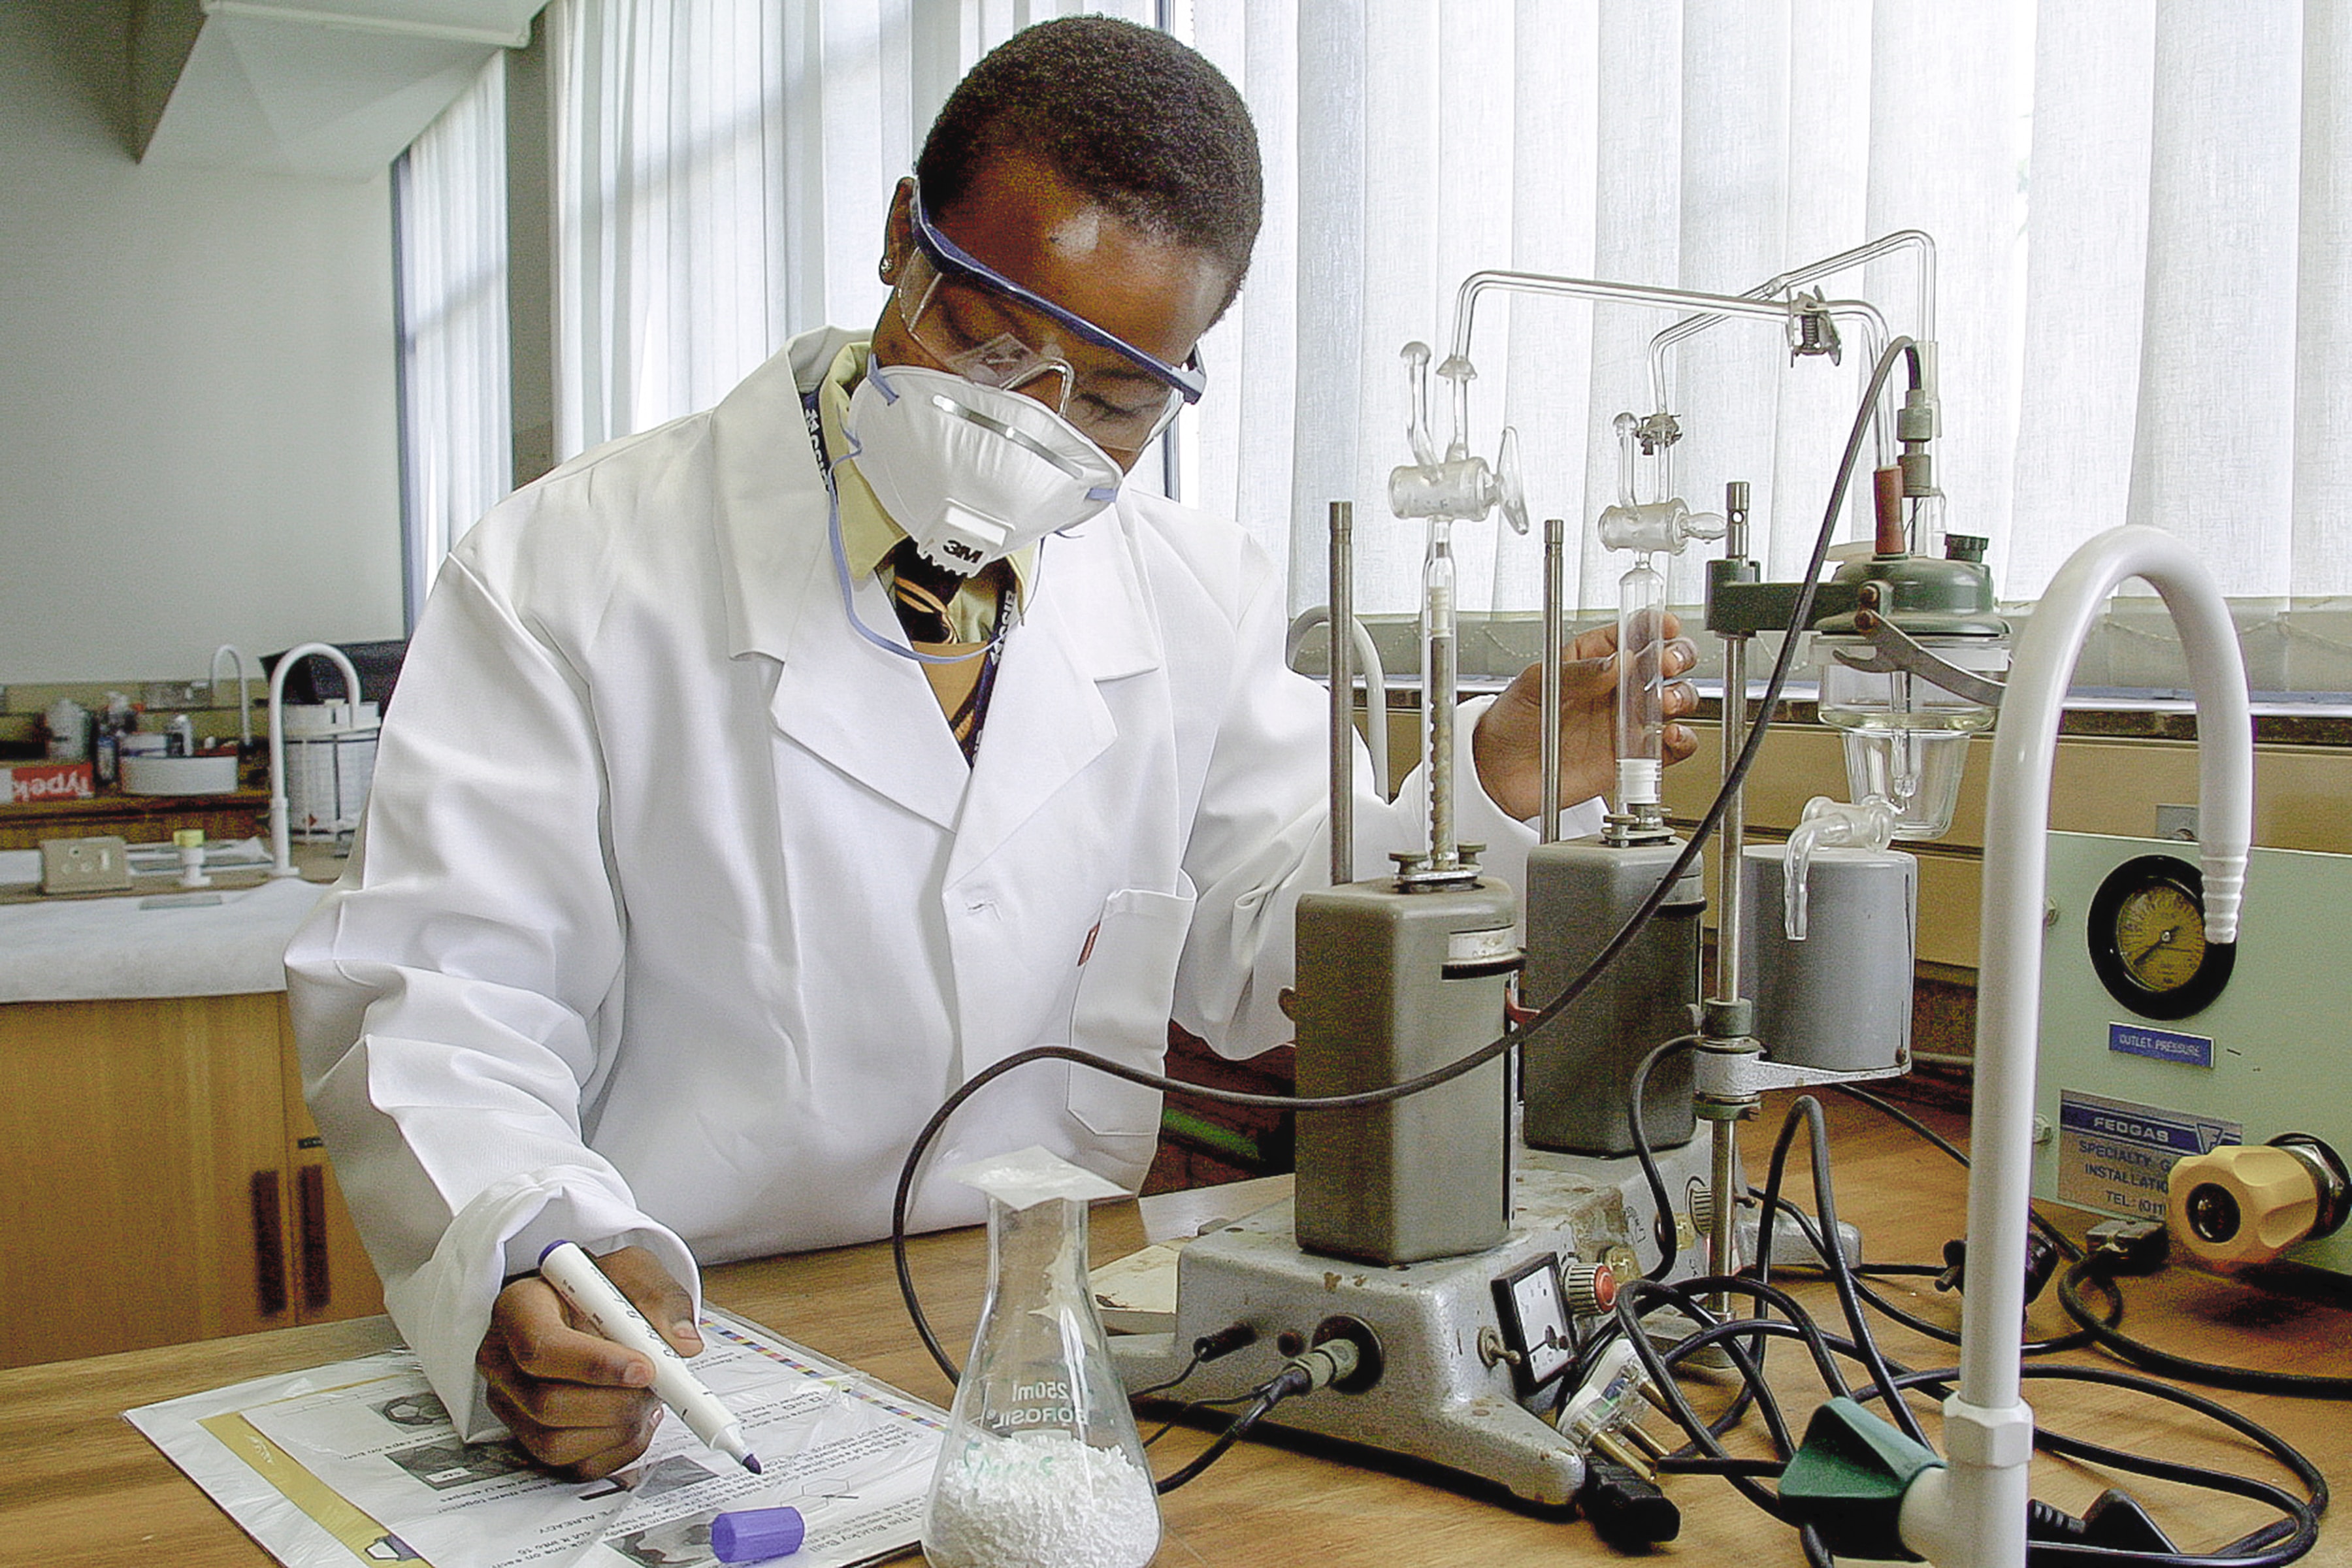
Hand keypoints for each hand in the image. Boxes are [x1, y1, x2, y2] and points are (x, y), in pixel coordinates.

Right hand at [478, 1245, 701, 1477]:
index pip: (540, 1348)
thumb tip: (681, 1343)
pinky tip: (636, 1418)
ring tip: (649, 1397)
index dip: (595, 1365)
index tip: (644, 1368)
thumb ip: (659, 1299)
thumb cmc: (604, 1288)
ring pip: (558, 1443)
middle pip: (547, 1404)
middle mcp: (502, 1360)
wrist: (594, 1308)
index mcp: (518, 1308)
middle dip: (616, 1402)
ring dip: (619, 1427)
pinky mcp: (529, 1438)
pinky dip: (618, 1450)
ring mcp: (510, 1404)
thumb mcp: (634, 1271)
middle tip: (657, 1385)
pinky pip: (573, 1466)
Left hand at [1472, 615, 1699, 821]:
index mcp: (1594, 658)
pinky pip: (1669, 746)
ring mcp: (1627, 720)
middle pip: (1665, 662)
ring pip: (1674, 700)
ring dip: (1680, 696)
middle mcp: (1617, 686)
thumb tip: (1617, 662)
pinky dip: (1682, 740)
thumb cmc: (1511, 720)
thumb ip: (1578, 673)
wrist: (1499, 772)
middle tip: (1666, 665)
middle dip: (1677, 657)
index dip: (1655, 625)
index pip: (1634, 631)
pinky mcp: (1632, 755)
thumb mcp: (1535, 685)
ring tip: (1663, 703)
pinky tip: (1670, 735)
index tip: (1663, 626)